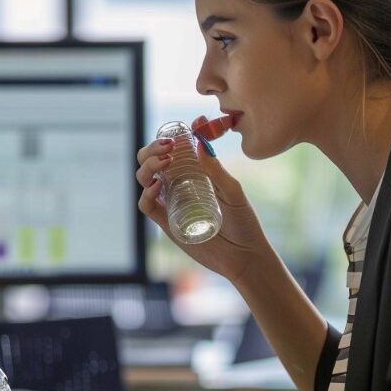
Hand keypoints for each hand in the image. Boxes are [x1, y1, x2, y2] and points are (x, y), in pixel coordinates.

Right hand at [136, 115, 273, 282]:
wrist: (244, 257)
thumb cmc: (244, 223)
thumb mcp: (233, 192)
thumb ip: (217, 169)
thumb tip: (200, 141)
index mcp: (194, 175)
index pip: (172, 152)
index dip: (167, 138)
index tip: (176, 133)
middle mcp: (179, 187)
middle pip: (151, 163)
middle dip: (152, 150)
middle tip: (166, 146)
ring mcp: (171, 204)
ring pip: (145, 180)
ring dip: (148, 166)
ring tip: (164, 161)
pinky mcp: (167, 223)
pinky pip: (147, 206)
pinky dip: (146, 194)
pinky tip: (156, 186)